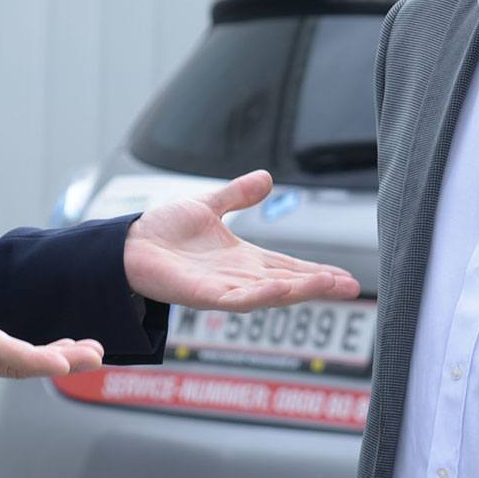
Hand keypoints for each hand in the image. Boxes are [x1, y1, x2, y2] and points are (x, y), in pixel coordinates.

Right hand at [0, 239, 103, 379]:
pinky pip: (8, 363)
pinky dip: (36, 359)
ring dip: (53, 360)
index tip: (64, 363)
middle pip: (18, 364)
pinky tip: (59, 352)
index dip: (35, 359)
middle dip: (58, 360)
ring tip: (89, 353)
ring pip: (16, 366)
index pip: (1, 352)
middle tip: (95, 355)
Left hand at [123, 169, 360, 311]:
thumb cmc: (163, 232)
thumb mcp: (209, 207)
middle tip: (352, 287)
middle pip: (287, 284)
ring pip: (269, 294)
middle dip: (319, 286)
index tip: (346, 278)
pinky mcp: (203, 296)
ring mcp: (222, 289)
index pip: (288, 268)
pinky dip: (260, 295)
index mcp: (242, 260)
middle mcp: (237, 278)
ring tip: (330, 286)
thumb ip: (238, 195)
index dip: (316, 273)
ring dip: (300, 291)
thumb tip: (267, 178)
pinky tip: (282, 289)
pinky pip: (236, 299)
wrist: (126, 245)